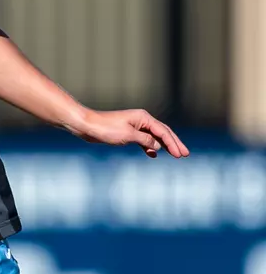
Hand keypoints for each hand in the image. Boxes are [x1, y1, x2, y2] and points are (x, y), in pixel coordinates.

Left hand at [71, 107, 189, 158]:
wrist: (88, 126)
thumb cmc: (106, 129)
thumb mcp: (128, 136)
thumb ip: (145, 140)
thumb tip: (157, 146)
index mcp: (144, 118)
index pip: (163, 132)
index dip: (173, 144)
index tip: (182, 155)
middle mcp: (141, 120)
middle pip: (162, 132)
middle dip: (174, 144)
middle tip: (186, 154)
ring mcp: (135, 126)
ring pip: (154, 136)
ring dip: (164, 146)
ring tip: (175, 155)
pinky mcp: (128, 132)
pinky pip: (144, 139)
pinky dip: (150, 146)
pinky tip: (153, 154)